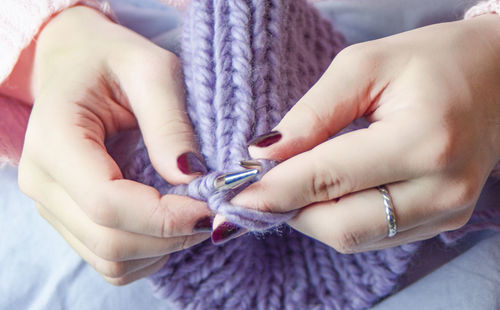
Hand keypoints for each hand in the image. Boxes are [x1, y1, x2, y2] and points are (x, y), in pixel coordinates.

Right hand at [18, 6, 211, 284]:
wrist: (76, 62)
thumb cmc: (113, 58)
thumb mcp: (152, 70)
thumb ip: (170, 123)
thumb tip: (192, 179)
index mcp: (56, 139)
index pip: (107, 202)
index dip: (164, 217)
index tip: (211, 206)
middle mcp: (44, 182)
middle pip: (109, 242)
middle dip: (170, 237)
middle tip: (212, 211)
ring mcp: (53, 205)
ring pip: (110, 260)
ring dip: (162, 248)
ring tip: (192, 213)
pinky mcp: (70, 218)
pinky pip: (110, 261)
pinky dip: (148, 253)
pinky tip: (169, 223)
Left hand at [222, 15, 499, 251]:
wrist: (498, 77)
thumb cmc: (431, 61)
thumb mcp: (364, 66)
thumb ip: (312, 114)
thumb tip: (264, 154)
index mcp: (422, 140)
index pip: (329, 179)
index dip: (274, 190)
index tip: (234, 196)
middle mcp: (440, 188)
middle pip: (339, 224)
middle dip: (287, 210)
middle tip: (255, 190)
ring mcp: (446, 212)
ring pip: (352, 237)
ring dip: (309, 216)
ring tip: (289, 186)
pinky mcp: (444, 221)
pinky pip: (373, 236)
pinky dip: (337, 219)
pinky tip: (324, 193)